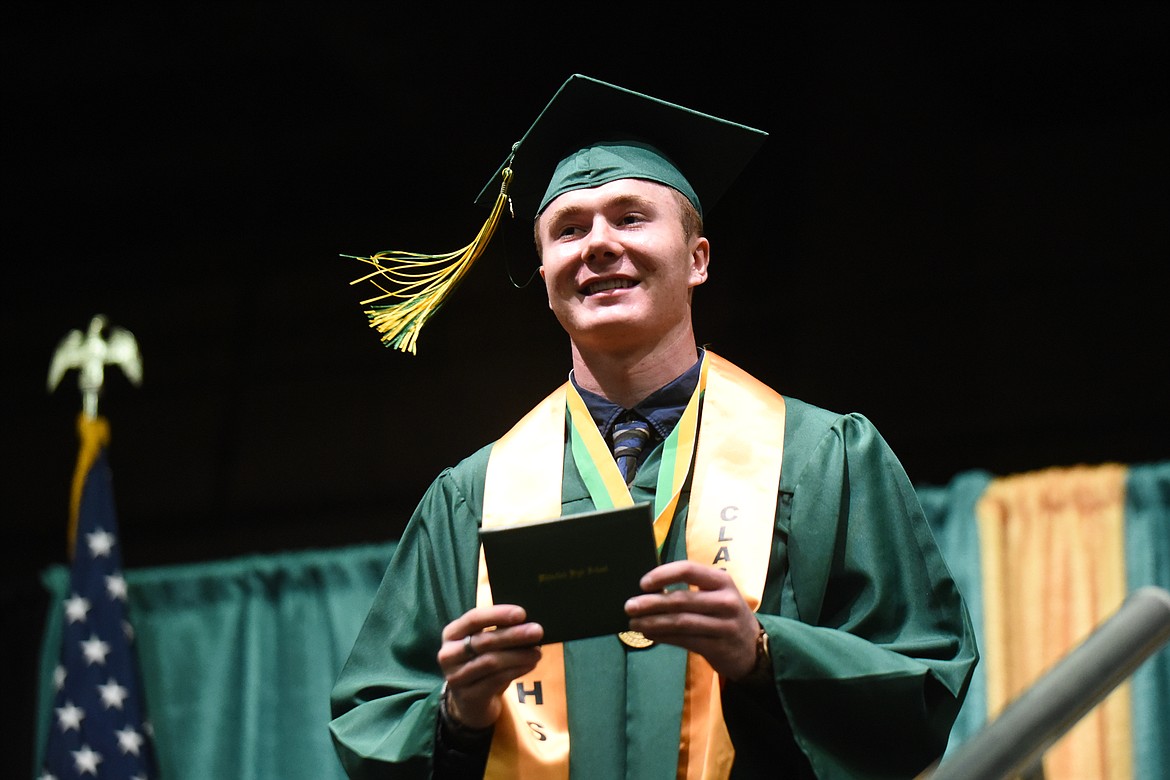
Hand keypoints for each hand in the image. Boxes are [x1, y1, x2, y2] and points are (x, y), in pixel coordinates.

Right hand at [437, 605, 543, 728]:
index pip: (473, 619)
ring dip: (518, 655)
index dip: (498, 614)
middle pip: (484, 641)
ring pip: (491, 662)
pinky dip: (516, 670)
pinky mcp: (467, 696)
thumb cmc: (480, 664)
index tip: (521, 613)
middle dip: (514, 635)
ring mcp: (456, 677)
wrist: (470, 701)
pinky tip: (530, 665)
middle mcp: (448, 654)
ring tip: (537, 652)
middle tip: (537, 631)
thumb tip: (525, 622)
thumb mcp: (484, 644)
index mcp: (451, 634)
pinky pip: (495, 680)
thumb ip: (499, 631)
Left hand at [624, 560, 760, 679]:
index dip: (663, 575)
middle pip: (681, 599)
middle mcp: (725, 600)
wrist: (753, 647)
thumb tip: (648, 590)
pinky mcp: (718, 647)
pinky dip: (663, 637)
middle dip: (651, 603)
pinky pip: (685, 640)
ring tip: (634, 623)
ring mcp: (724, 625)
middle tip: (629, 606)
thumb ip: (690, 589)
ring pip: (680, 622)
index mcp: (722, 580)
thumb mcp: (716, 595)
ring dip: (653, 623)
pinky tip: (649, 635)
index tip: (643, 583)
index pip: (688, 570)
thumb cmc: (724, 614)